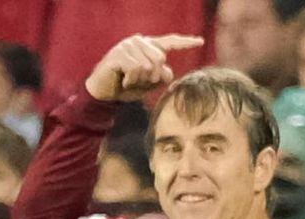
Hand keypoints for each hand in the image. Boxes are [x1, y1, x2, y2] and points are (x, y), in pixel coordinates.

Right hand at [85, 34, 203, 102]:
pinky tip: (123, 80)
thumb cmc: (127, 86)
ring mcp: (128, 45)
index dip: (185, 42)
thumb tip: (166, 72)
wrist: (104, 92)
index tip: (200, 41)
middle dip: (152, 76)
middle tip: (139, 82)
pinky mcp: (119, 54)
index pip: (170, 42)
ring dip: (139, 80)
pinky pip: (135, 69)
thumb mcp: (148, 84)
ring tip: (128, 81)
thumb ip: (161, 77)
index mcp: (148, 46)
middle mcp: (139, 41)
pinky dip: (131, 80)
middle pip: (160, 59)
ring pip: (147, 66)